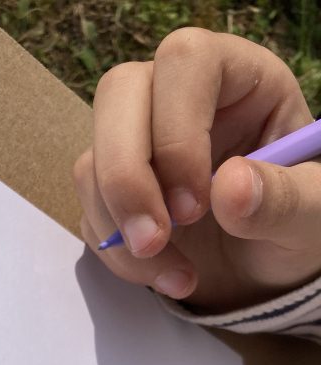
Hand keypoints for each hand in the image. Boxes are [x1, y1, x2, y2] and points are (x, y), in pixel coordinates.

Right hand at [74, 29, 320, 312]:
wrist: (267, 269)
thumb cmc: (296, 225)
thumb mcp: (312, 216)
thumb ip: (284, 199)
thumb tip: (229, 187)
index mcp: (238, 79)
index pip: (186, 63)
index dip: (178, 131)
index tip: (196, 205)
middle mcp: (178, 99)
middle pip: (118, 95)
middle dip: (126, 177)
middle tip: (155, 241)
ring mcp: (139, 144)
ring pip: (93, 161)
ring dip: (121, 229)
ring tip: (178, 276)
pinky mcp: (114, 191)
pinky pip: (91, 212)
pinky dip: (119, 255)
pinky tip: (166, 276)